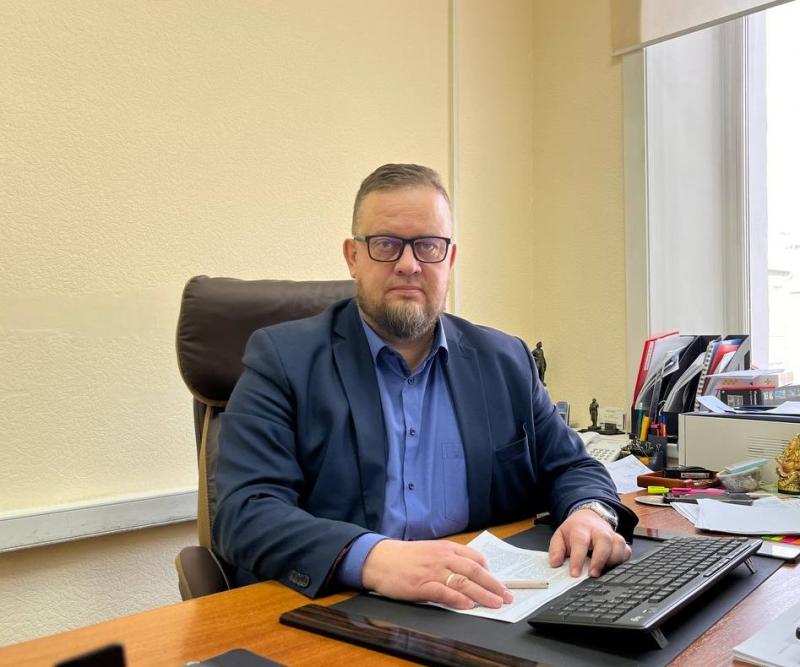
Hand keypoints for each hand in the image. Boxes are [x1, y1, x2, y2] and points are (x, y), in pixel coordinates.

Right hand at [361, 539, 513, 609]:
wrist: (380, 559)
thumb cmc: (405, 557)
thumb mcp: (431, 551)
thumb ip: (449, 559)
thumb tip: (469, 573)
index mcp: (446, 548)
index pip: (475, 557)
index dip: (490, 571)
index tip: (500, 582)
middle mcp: (442, 558)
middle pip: (474, 571)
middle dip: (494, 584)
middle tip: (507, 595)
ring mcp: (432, 571)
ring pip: (463, 582)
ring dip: (482, 594)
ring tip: (495, 603)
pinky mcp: (421, 585)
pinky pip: (444, 592)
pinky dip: (458, 599)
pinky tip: (468, 605)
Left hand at [548, 509, 630, 576]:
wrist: (589, 516)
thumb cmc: (575, 529)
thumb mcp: (560, 536)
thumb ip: (556, 550)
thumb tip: (555, 563)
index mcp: (581, 529)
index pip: (580, 542)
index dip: (578, 559)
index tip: (575, 573)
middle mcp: (598, 531)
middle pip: (604, 541)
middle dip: (600, 559)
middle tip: (593, 574)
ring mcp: (611, 535)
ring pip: (618, 545)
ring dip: (613, 560)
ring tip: (605, 572)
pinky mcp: (620, 541)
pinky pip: (627, 550)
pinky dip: (623, 560)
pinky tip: (615, 567)